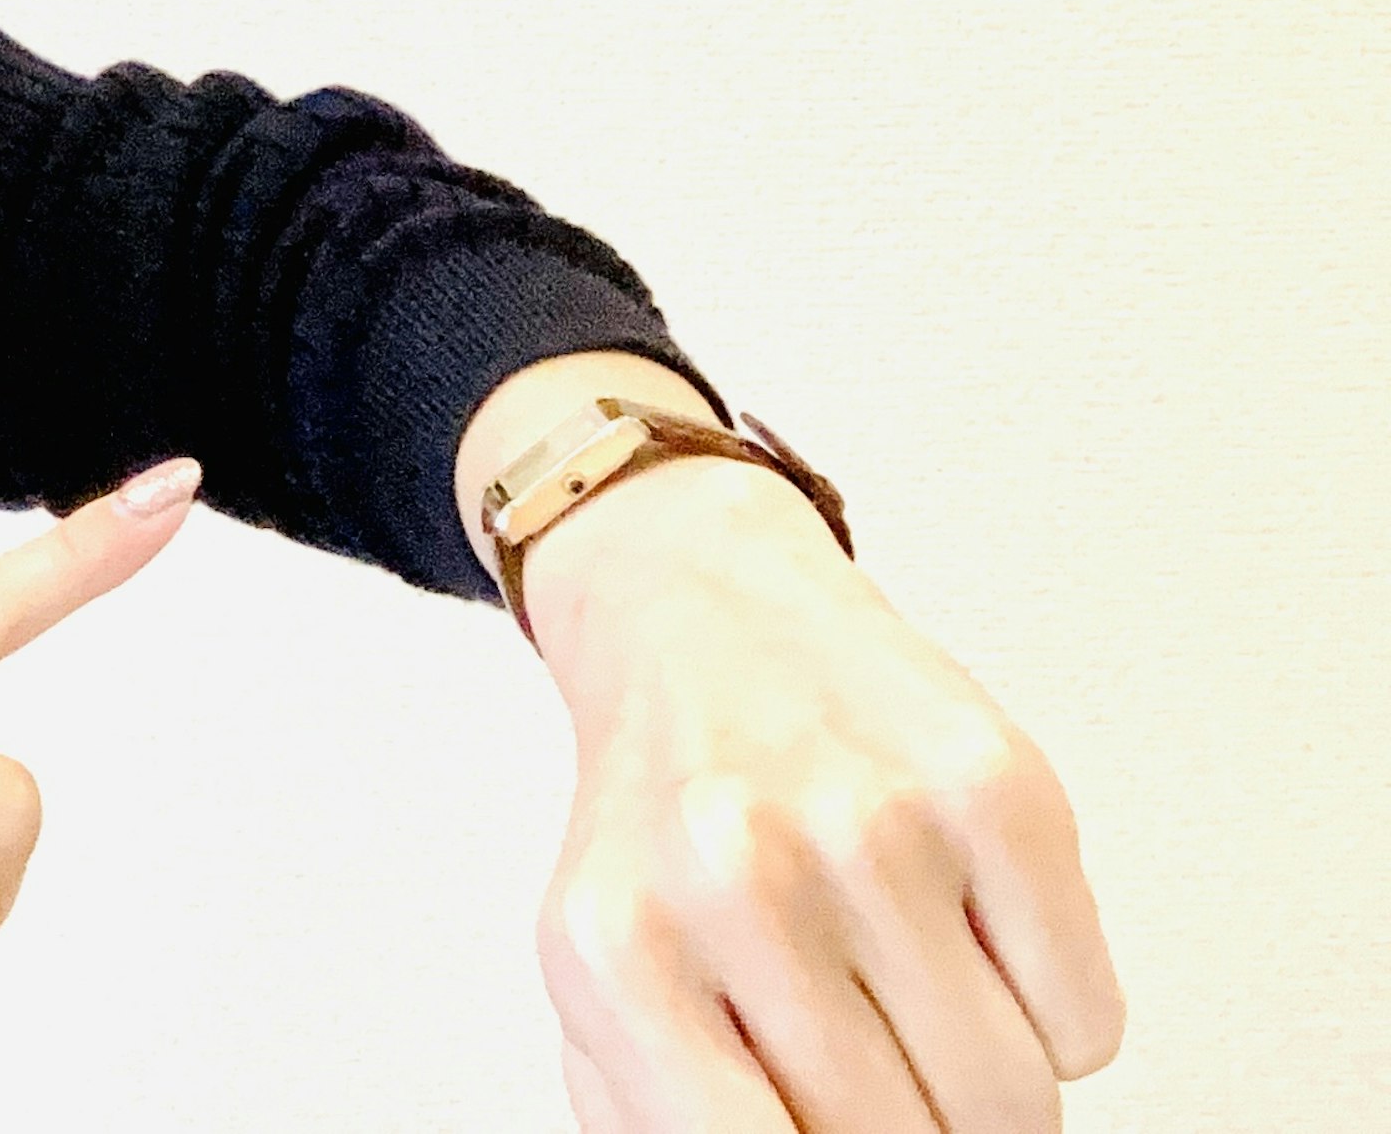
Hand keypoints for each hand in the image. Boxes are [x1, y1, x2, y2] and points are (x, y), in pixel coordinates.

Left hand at [521, 458, 1126, 1133]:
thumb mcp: (604, 977)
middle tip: (882, 1057)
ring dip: (986, 1079)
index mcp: (616, 950)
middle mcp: (735, 875)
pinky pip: (1089, 1021)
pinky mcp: (992, 783)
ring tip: (908, 984)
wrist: (695, 612)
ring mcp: (870, 821)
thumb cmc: (668, 819)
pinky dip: (1051, 1010)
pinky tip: (965, 924)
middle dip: (915, 1128)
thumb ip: (658, 1114)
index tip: (850, 1129)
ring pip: (1014, 1099)